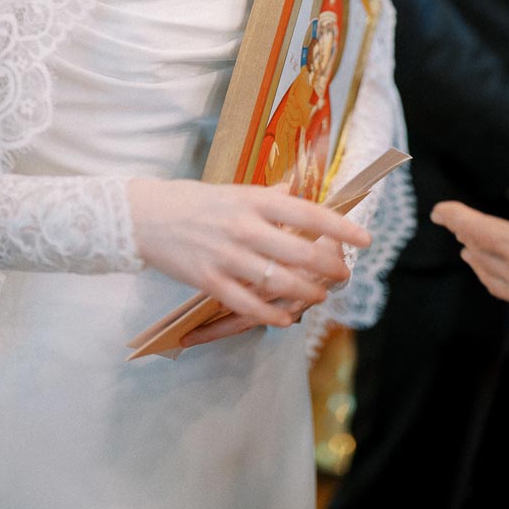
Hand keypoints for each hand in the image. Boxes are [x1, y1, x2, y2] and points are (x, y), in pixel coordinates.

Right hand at [128, 179, 369, 329]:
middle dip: (330, 268)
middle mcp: (244, 227)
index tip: (365, 238)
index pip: (308, 214)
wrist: (143, 215)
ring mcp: (226, 255)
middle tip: (344, 273)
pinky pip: (247, 304)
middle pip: (300, 253)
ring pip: (279, 282)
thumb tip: (295, 192)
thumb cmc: (193, 200)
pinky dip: (270, 314)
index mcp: (253, 200)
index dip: (341, 228)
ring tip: (320, 295)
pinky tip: (285, 319)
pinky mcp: (208, 280)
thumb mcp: (234, 189)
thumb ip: (267, 196)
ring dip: (306, 293)